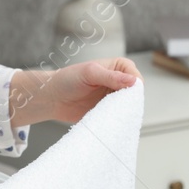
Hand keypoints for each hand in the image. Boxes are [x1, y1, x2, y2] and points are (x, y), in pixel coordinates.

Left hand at [11, 57, 140, 126]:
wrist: (52, 98)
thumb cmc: (67, 80)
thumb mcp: (90, 73)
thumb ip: (111, 76)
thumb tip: (132, 81)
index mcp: (118, 67)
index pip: (136, 77)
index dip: (134, 86)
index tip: (127, 94)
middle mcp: (118, 82)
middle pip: (135, 94)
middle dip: (131, 102)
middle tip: (119, 107)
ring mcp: (114, 98)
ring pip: (129, 107)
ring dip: (124, 112)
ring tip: (113, 114)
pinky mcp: (108, 112)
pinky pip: (119, 118)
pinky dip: (117, 120)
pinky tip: (111, 122)